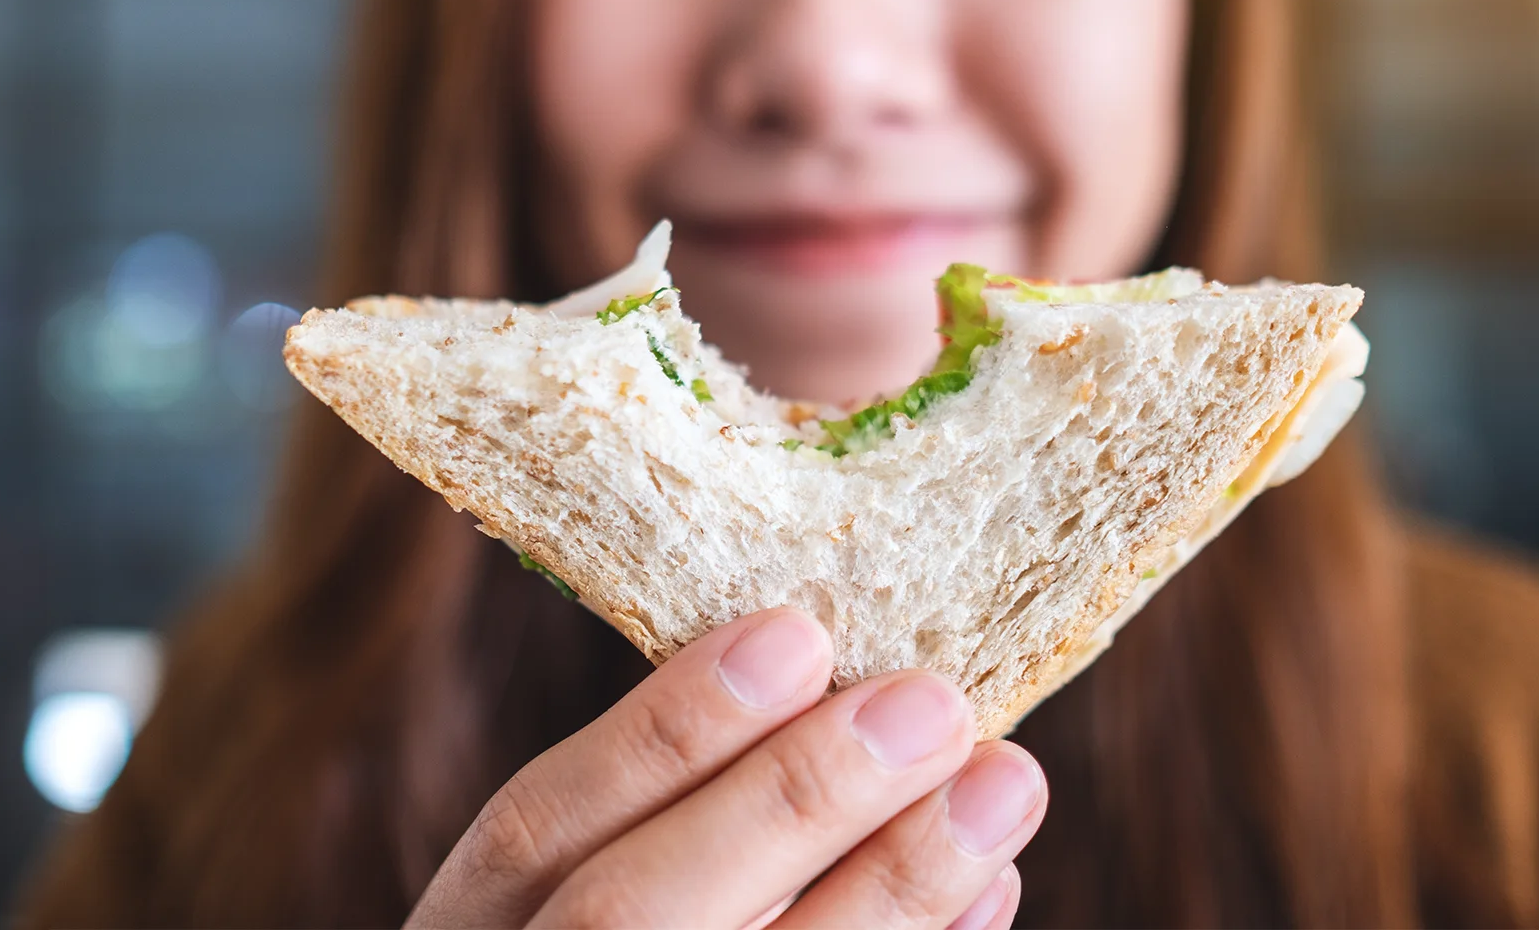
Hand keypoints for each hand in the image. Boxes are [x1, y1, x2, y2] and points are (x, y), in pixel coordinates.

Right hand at [406, 607, 1044, 928]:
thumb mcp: (578, 890)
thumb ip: (669, 816)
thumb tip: (842, 697)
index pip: (535, 832)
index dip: (663, 732)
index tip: (794, 636)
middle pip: (633, 919)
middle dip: (791, 802)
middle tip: (933, 704)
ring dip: (893, 890)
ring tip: (1003, 785)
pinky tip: (987, 894)